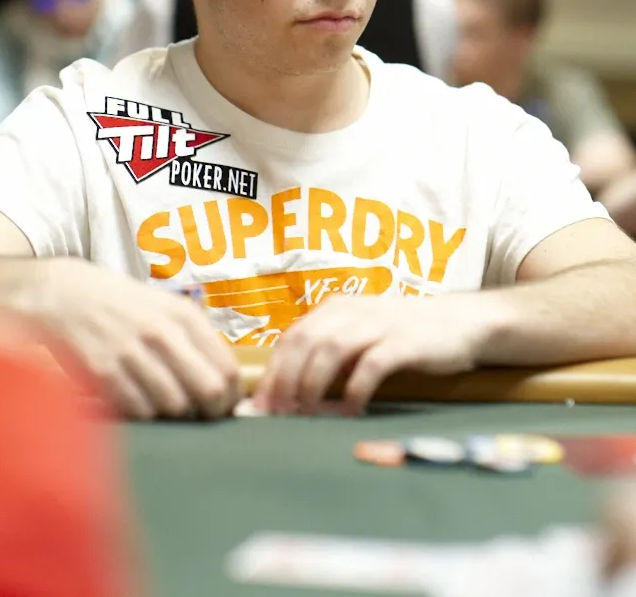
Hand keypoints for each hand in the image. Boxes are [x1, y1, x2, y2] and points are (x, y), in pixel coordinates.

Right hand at [35, 258, 240, 420]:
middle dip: (210, 412)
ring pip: (174, 406)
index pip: (228, 369)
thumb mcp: (167, 309)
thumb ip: (197, 342)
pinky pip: (139, 411)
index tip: (224, 406)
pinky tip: (136, 399)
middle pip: (209, 391)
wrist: (67, 295)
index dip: (232, 397)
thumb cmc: (124, 307)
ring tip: (162, 402)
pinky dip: (142, 413)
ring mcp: (132, 353)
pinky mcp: (104, 372)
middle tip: (200, 416)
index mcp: (185, 316)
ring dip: (172, 413)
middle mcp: (163, 333)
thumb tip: (227, 387)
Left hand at [254, 292, 497, 415]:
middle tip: (277, 414)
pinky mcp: (405, 341)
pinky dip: (356, 389)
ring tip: (307, 413)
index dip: (273, 371)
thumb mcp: (362, 335)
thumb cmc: (405, 335)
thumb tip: (289, 392)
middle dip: (286, 379)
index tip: (260, 405)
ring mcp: (380, 324)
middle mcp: (353, 311)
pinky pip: (372, 364)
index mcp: (337, 308)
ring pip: (332, 349)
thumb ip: (330, 355)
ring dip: (314, 384)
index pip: (292, 337)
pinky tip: (351, 410)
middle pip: (306, 342)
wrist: (462, 322)